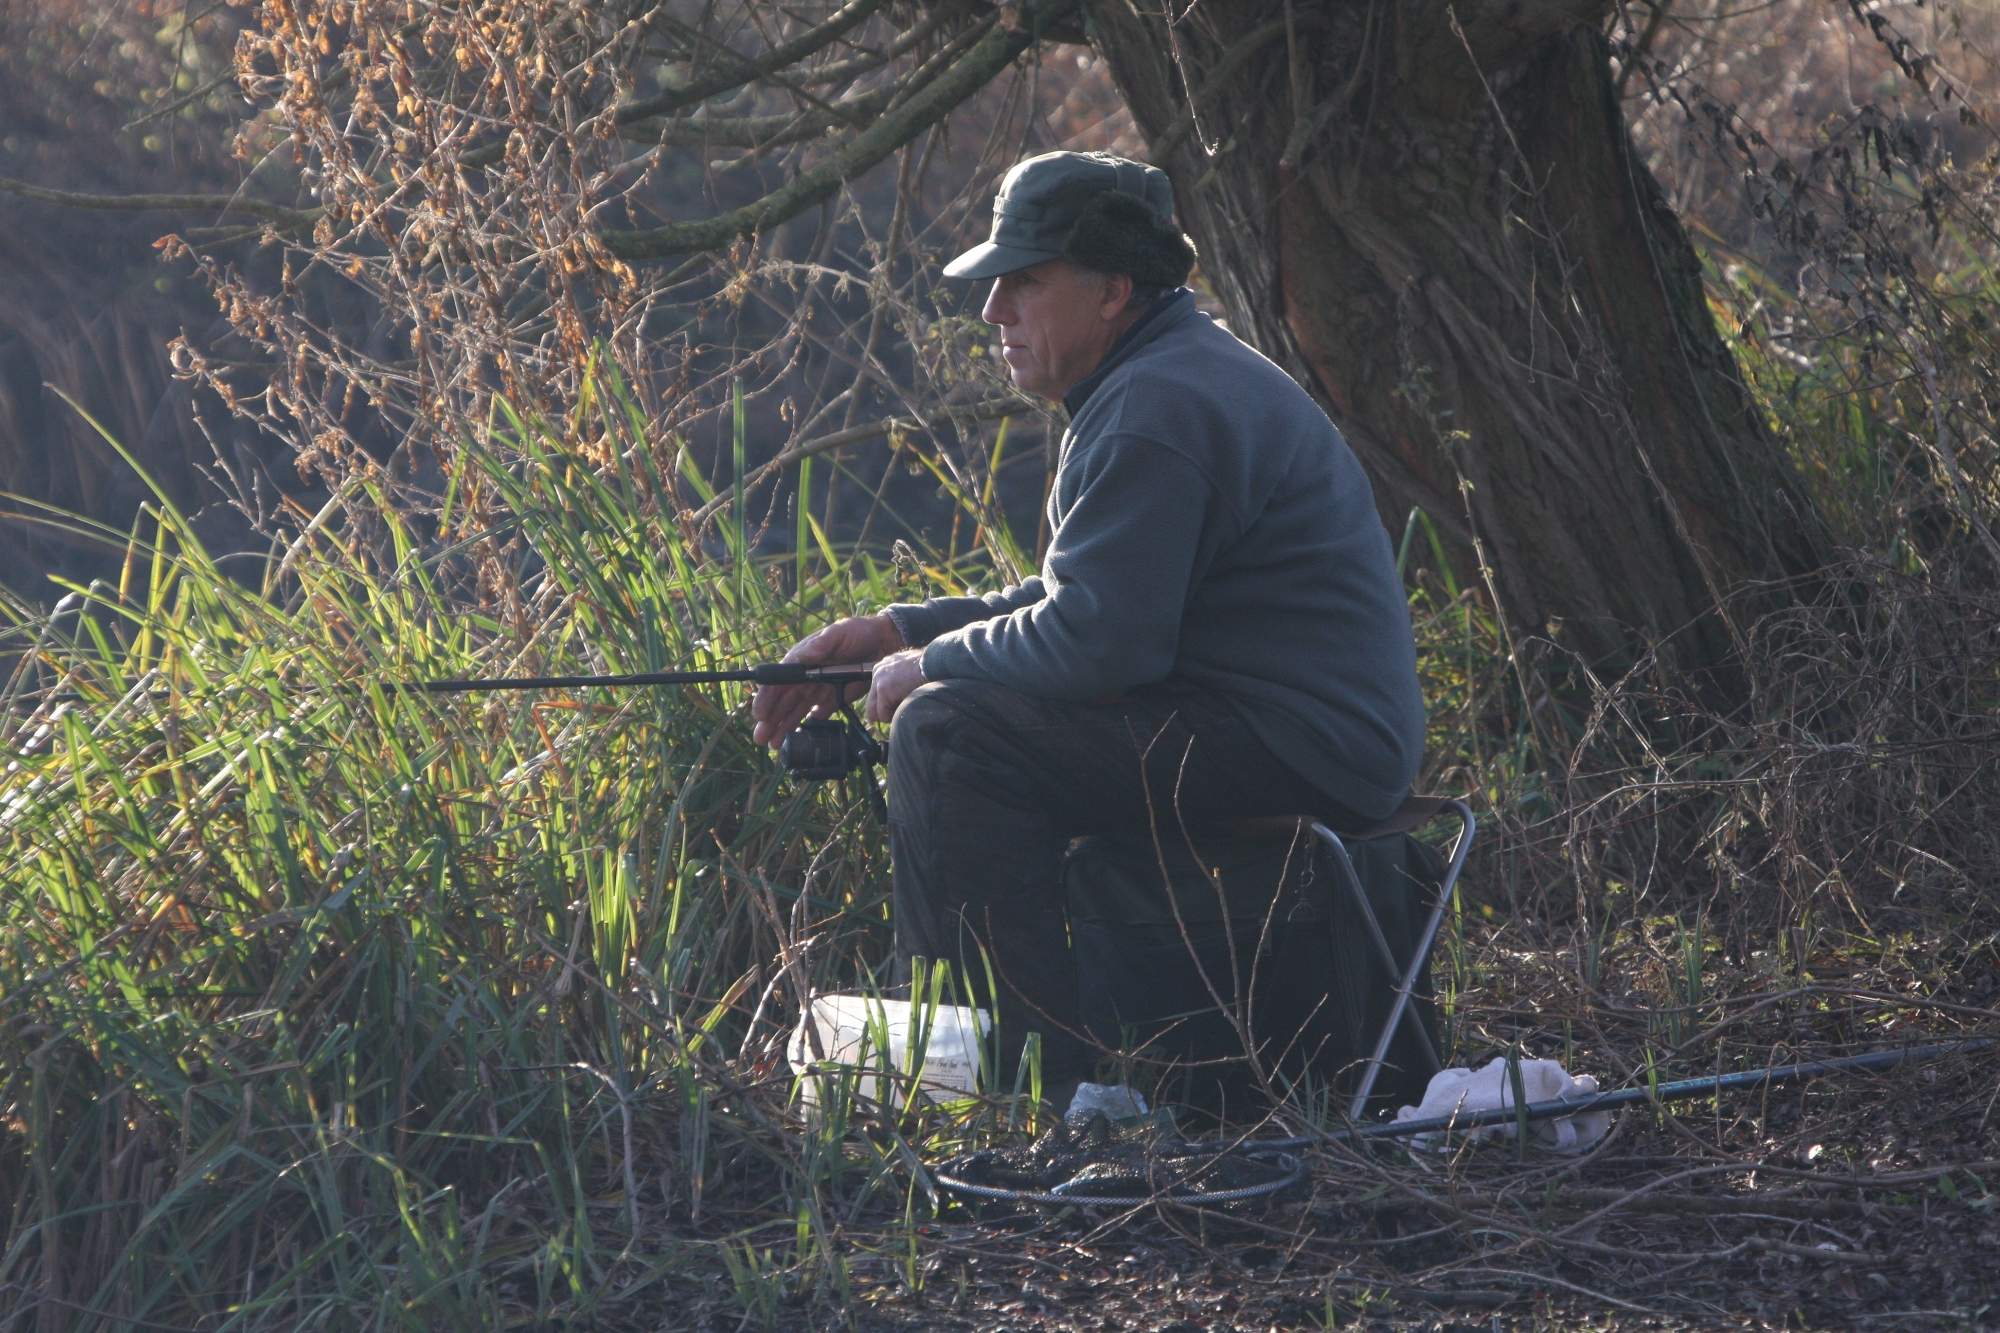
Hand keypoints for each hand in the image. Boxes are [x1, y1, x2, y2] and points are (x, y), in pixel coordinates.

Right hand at [750, 614, 904, 747]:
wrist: (884, 641)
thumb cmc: (858, 631)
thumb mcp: (839, 632)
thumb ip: (822, 643)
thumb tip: (803, 655)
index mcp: (802, 659)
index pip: (779, 680)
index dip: (767, 698)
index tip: (761, 714)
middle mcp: (806, 676)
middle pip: (783, 700)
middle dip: (770, 720)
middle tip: (760, 738)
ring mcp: (819, 688)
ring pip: (796, 710)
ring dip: (783, 727)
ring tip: (772, 744)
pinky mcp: (834, 698)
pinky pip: (818, 714)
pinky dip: (808, 725)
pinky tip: (798, 737)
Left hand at [864, 649, 926, 724]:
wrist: (935, 663)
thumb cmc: (930, 668)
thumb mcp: (911, 670)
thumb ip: (902, 680)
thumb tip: (901, 694)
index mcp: (885, 665)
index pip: (876, 691)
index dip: (885, 704)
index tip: (893, 711)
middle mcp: (878, 670)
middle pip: (872, 700)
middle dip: (881, 712)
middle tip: (890, 721)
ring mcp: (879, 679)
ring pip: (875, 708)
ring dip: (888, 715)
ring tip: (902, 716)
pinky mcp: (883, 689)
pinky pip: (882, 713)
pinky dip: (891, 718)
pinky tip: (904, 714)